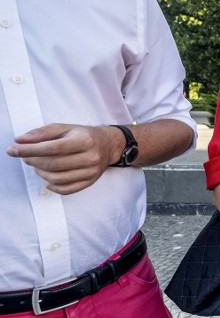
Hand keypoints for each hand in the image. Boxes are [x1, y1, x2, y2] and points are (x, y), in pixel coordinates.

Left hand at [6, 124, 120, 194]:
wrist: (108, 145)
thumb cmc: (82, 135)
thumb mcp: (64, 128)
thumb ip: (41, 133)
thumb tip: (20, 141)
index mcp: (84, 140)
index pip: (52, 148)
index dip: (29, 150)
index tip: (13, 150)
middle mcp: (90, 157)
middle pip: (53, 165)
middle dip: (33, 161)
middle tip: (26, 157)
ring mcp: (91, 172)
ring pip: (57, 179)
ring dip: (40, 173)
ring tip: (38, 166)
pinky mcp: (89, 182)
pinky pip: (65, 190)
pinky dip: (51, 185)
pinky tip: (48, 177)